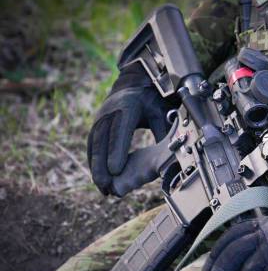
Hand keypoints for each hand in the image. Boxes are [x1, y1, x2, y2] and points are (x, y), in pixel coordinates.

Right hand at [87, 63, 172, 195]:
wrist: (135, 83)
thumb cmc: (152, 100)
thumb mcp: (161, 112)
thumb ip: (164, 132)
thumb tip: (171, 154)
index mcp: (127, 107)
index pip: (120, 131)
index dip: (117, 151)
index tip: (116, 170)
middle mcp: (109, 112)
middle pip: (102, 140)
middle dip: (102, 164)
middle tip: (105, 185)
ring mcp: (100, 118)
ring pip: (95, 144)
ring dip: (95, 167)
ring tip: (101, 187)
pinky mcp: (96, 125)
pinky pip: (93, 145)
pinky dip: (94, 162)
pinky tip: (97, 177)